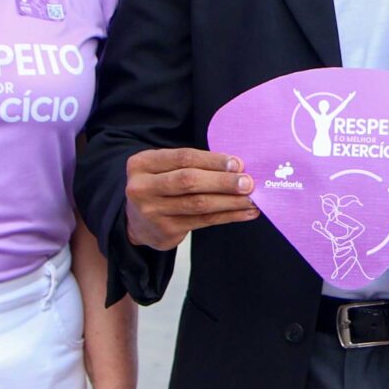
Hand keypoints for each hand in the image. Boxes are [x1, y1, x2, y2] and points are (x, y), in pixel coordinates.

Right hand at [124, 147, 256, 250]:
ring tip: (252, 199)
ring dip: (230, 201)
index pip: (182, 158)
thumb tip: (236, 166)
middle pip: (189, 181)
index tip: (237, 163)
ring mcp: (152, 211)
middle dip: (222, 181)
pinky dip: (228, 216)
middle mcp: (142, 187)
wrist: (136, 222)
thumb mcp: (164, 168)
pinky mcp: (165, 231)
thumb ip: (191, 164)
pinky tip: (245, 213)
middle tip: (248, 182)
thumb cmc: (159, 187)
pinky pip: (203, 221)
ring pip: (198, 204)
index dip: (212, 160)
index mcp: (142, 164)